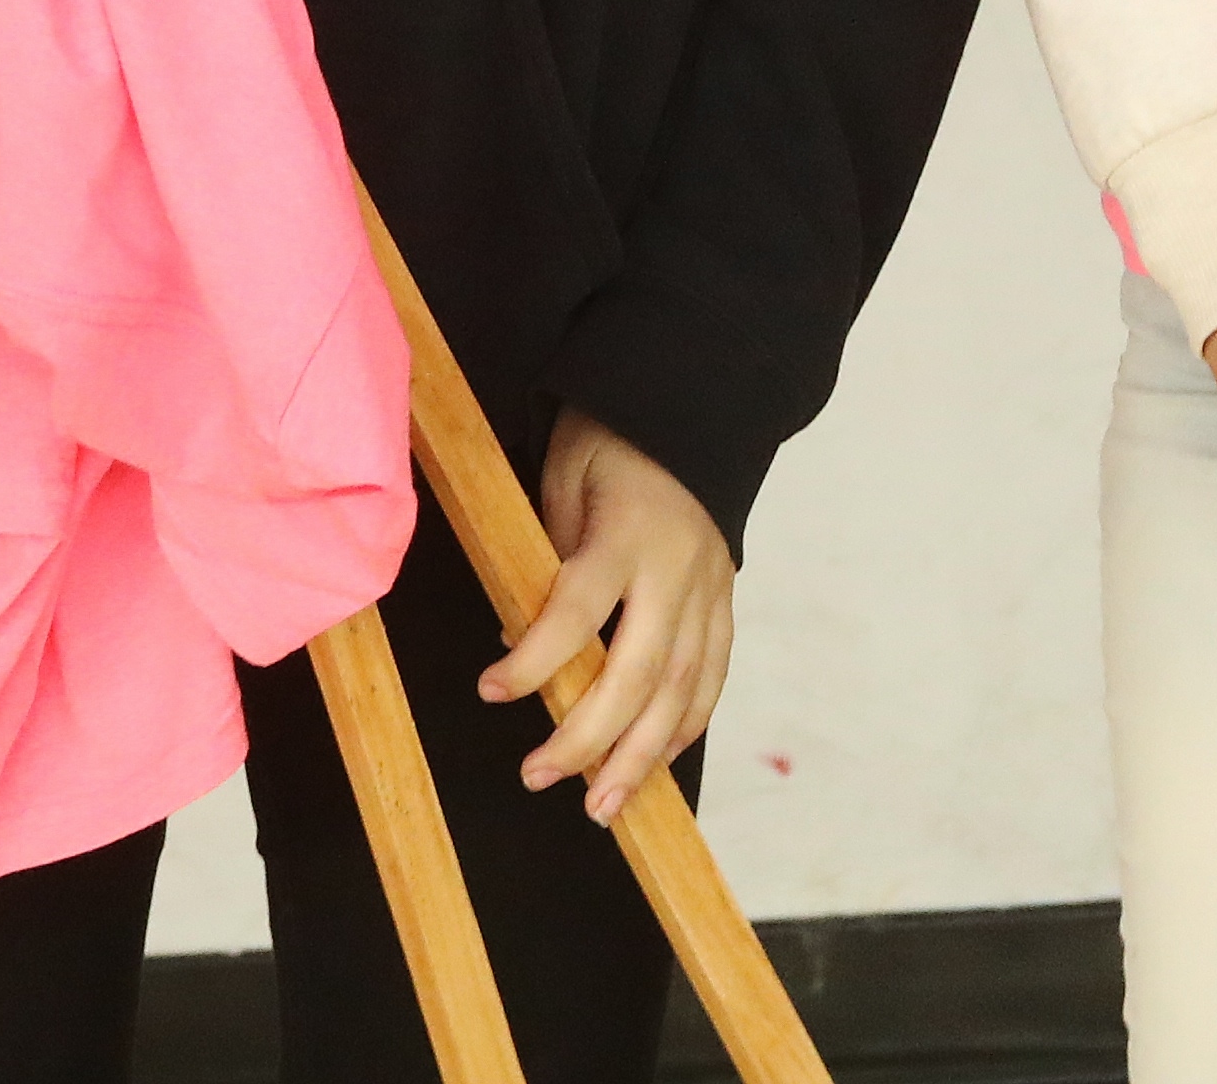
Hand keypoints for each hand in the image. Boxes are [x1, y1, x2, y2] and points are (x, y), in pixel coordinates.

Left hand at [484, 409, 732, 820]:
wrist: (690, 412)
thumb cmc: (610, 442)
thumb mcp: (561, 478)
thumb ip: (546, 558)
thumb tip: (518, 643)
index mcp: (629, 533)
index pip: (579, 610)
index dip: (535, 659)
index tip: (491, 691)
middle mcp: (678, 570)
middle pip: (639, 671)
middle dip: (589, 736)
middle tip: (539, 776)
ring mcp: (710, 591)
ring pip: (682, 689)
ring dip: (640, 755)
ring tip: (600, 805)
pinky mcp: (725, 603)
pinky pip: (712, 676)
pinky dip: (685, 726)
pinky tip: (653, 763)